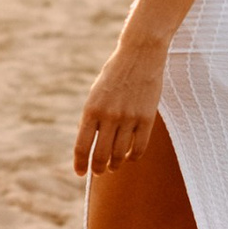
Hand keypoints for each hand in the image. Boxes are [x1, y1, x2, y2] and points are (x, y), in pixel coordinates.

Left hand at [73, 34, 167, 176]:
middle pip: (101, 155)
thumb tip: (90, 146)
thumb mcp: (96, 94)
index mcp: (91, 110)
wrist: (140, 54)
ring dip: (115, 165)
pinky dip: (133, 157)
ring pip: (120, 155)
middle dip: (98, 168)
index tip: (80, 173)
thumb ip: (92, 118)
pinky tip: (130, 157)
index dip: (80, 164)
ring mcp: (129, 118)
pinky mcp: (147, 118)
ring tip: (114, 166)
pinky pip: (139, 147)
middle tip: (98, 172)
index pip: (82, 146)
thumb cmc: (115, 75)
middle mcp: (109, 116)